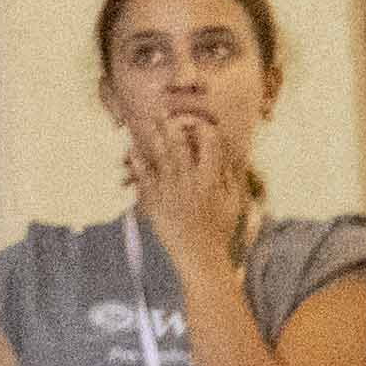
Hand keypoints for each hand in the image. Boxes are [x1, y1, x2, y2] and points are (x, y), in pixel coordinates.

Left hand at [124, 102, 254, 257]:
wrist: (199, 254)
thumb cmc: (220, 229)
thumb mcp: (233, 202)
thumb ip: (230, 177)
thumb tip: (229, 155)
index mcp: (211, 179)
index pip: (209, 145)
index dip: (204, 129)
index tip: (199, 121)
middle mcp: (190, 180)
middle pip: (181, 145)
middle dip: (173, 125)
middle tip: (166, 111)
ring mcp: (171, 189)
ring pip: (161, 155)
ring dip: (155, 135)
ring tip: (149, 119)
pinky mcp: (155, 200)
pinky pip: (144, 176)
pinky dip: (138, 161)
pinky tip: (132, 148)